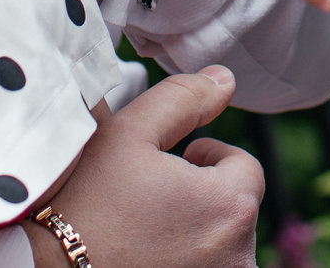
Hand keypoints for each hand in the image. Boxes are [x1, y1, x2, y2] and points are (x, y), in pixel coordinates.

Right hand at [33, 67, 262, 267]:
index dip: (210, 157)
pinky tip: (144, 254)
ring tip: (145, 227)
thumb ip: (182, 100)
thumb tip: (224, 80)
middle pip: (234, 210)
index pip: (246, 169)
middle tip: (153, 194)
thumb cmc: (83, 206)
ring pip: (220, 246)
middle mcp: (238, 256)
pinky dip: (185, 262)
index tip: (179, 159)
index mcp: (230, 207)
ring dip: (196, 233)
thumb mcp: (127, 134)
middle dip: (202, 196)